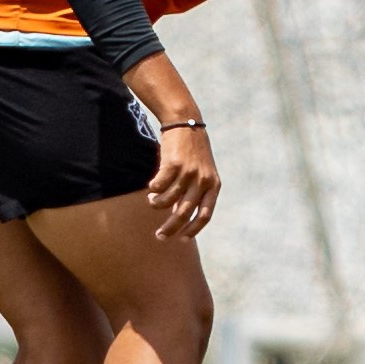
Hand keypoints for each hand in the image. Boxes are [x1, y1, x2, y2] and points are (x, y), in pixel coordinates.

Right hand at [147, 124, 219, 240]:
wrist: (186, 123)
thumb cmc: (192, 152)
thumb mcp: (201, 173)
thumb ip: (195, 193)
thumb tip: (180, 217)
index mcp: (214, 185)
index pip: (205, 215)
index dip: (193, 230)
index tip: (181, 240)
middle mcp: (203, 181)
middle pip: (185, 212)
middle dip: (171, 227)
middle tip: (159, 236)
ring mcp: (189, 172)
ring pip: (169, 200)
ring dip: (158, 205)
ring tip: (152, 202)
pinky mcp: (174, 164)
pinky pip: (159, 186)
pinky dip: (153, 190)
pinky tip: (151, 188)